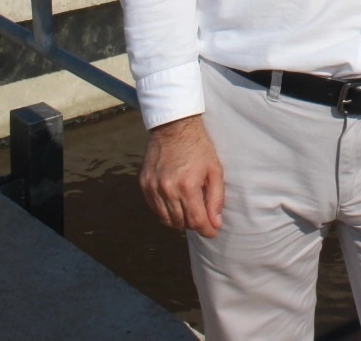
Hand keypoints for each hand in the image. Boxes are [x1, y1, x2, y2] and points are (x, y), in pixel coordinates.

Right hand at [139, 114, 224, 237]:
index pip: (196, 221)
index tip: (212, 232)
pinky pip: (155, 208)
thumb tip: (215, 223)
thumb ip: (216, 198)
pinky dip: (166, 212)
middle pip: (180, 222)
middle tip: (203, 219)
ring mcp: (153, 187)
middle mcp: (167, 189)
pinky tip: (175, 204)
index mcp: (187, 186)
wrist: (174, 128)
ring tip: (190, 212)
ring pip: (166, 219)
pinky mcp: (144, 184)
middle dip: (194, 225)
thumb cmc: (198, 148)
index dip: (206, 230)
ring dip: (179, 221)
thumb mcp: (215, 170)